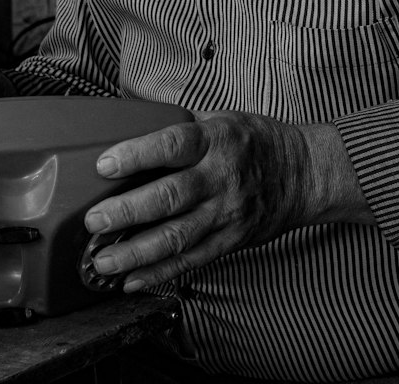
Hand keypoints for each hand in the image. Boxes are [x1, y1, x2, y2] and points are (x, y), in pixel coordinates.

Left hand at [83, 110, 371, 291]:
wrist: (303, 173)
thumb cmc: (254, 141)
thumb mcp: (220, 118)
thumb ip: (178, 124)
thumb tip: (128, 118)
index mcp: (215, 139)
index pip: (172, 145)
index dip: (137, 155)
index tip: (105, 165)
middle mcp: (220, 177)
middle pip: (170, 196)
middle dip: (127, 211)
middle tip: (94, 221)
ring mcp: (227, 212)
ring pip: (177, 237)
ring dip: (136, 252)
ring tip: (102, 261)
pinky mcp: (231, 240)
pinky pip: (192, 260)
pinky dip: (160, 274)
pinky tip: (132, 280)